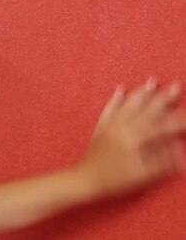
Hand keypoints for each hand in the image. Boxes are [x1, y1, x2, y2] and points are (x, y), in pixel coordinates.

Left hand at [79, 79, 185, 198]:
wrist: (86, 180)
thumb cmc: (115, 180)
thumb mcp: (143, 175)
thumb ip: (163, 161)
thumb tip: (178, 149)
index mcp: (135, 138)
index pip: (163, 125)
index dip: (179, 120)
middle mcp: (123, 127)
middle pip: (147, 109)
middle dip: (164, 97)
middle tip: (176, 85)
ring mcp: (111, 125)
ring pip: (128, 104)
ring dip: (141, 92)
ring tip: (152, 81)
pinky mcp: (101, 128)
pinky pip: (109, 109)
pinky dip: (115, 99)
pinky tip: (120, 89)